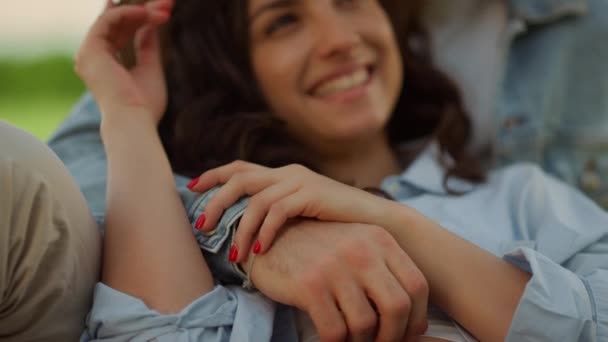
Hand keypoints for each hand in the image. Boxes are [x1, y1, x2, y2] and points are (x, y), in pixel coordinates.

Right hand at [74, 0, 171, 123]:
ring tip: (164, 11)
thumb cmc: (144, 104)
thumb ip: (147, 46)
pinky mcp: (90, 49)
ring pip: (113, 19)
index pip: (120, 33)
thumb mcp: (150, 68)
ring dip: (141, 11)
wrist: (133, 119)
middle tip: (167, 4)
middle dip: (143, 11)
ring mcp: (89, 53)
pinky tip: (148, 14)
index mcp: (105, 65)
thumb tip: (151, 25)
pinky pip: (109, 20)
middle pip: (118, 24)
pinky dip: (129, 13)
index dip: (138, 18)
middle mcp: (93, 58)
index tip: (160, 10)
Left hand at [189, 160, 390, 257]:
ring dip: (240, 229)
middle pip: (240, 178)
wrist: (376, 222)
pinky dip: (265, 232)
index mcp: (283, 174)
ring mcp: (300, 181)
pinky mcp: (312, 194)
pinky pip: (278, 212)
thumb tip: (248, 228)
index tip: (191, 187)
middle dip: (216, 200)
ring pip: (256, 200)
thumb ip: (279, 212)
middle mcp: (288, 173)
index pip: (240, 167)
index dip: (213, 175)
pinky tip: (260, 250)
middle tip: (202, 225)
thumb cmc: (337, 224)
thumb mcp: (303, 214)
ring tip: (234, 255)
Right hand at [247, 220, 428, 341]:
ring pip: (366, 324)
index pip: (418, 286)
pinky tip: (331, 340)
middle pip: (398, 307)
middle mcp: (361, 249)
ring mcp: (335, 266)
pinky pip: (335, 331)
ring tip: (351, 341)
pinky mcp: (310, 284)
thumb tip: (412, 321)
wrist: (269, 238)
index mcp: (379, 239)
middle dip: (393, 336)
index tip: (406, 333)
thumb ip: (382, 272)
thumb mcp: (355, 247)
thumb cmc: (317, 250)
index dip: (417, 318)